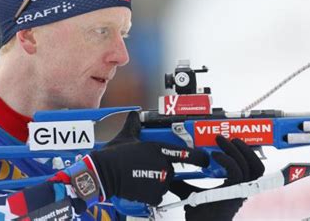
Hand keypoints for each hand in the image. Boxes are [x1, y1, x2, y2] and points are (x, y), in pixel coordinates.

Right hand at [88, 112, 208, 205]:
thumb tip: (134, 114)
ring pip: (164, 181)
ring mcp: (160, 180)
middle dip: (162, 168)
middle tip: (145, 167)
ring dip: (155, 180)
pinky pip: (157, 194)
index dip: (198, 157)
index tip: (205, 160)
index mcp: (158, 148)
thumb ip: (134, 125)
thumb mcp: (126, 136)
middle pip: (171, 168)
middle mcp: (162, 164)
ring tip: (139, 175)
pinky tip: (139, 185)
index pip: (185, 154)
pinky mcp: (154, 194)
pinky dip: (150, 192)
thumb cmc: (113, 156)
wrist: (104, 173)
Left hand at [169, 136, 264, 220]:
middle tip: (224, 138)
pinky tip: (215, 155)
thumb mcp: (190, 194)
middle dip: (243, 148)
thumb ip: (184, 184)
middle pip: (255, 165)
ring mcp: (239, 191)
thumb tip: (170, 175)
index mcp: (235, 187)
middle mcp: (241, 188)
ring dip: (239, 151)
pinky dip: (227, 160)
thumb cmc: (199, 215)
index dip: (245, 153)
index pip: (250, 168)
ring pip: (251, 166)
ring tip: (226, 141)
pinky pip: (237, 172)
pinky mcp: (234, 192)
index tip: (230, 141)